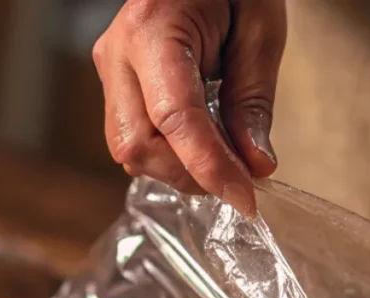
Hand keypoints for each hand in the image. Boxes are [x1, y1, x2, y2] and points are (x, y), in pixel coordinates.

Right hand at [93, 0, 285, 215]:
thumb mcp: (260, 30)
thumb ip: (253, 101)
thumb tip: (255, 165)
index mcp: (153, 28)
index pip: (175, 118)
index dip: (210, 167)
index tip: (247, 198)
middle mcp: (118, 53)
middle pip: (138, 146)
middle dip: (191, 173)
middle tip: (241, 178)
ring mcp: (110, 69)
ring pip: (130, 151)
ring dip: (180, 168)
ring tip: (225, 157)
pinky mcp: (116, 83)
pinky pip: (134, 138)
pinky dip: (171, 154)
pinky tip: (204, 144)